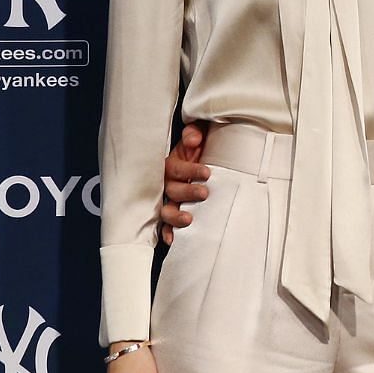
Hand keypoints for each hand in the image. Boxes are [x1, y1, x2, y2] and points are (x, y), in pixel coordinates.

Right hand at [158, 122, 210, 244]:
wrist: (207, 161)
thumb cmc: (201, 150)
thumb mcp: (198, 137)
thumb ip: (195, 133)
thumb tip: (194, 140)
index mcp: (172, 165)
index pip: (176, 168)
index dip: (189, 170)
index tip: (206, 172)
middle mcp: (168, 184)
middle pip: (171, 190)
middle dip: (187, 192)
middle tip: (204, 193)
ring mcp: (170, 200)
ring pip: (166, 209)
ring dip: (175, 215)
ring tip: (188, 219)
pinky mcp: (174, 213)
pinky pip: (167, 225)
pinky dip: (169, 232)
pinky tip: (174, 239)